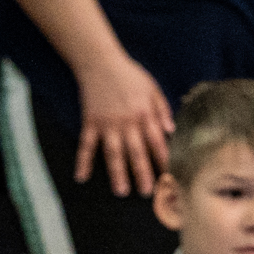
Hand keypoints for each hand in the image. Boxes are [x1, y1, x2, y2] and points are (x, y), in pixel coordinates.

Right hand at [73, 51, 172, 195]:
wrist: (101, 62)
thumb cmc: (129, 74)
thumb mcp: (152, 88)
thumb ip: (162, 109)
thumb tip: (171, 130)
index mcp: (145, 114)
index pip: (157, 142)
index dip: (163, 159)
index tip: (169, 175)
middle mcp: (127, 122)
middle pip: (137, 152)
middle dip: (143, 173)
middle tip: (146, 192)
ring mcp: (107, 124)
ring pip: (113, 153)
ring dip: (117, 173)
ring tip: (121, 191)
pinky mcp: (90, 123)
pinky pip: (86, 145)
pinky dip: (83, 161)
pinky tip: (81, 177)